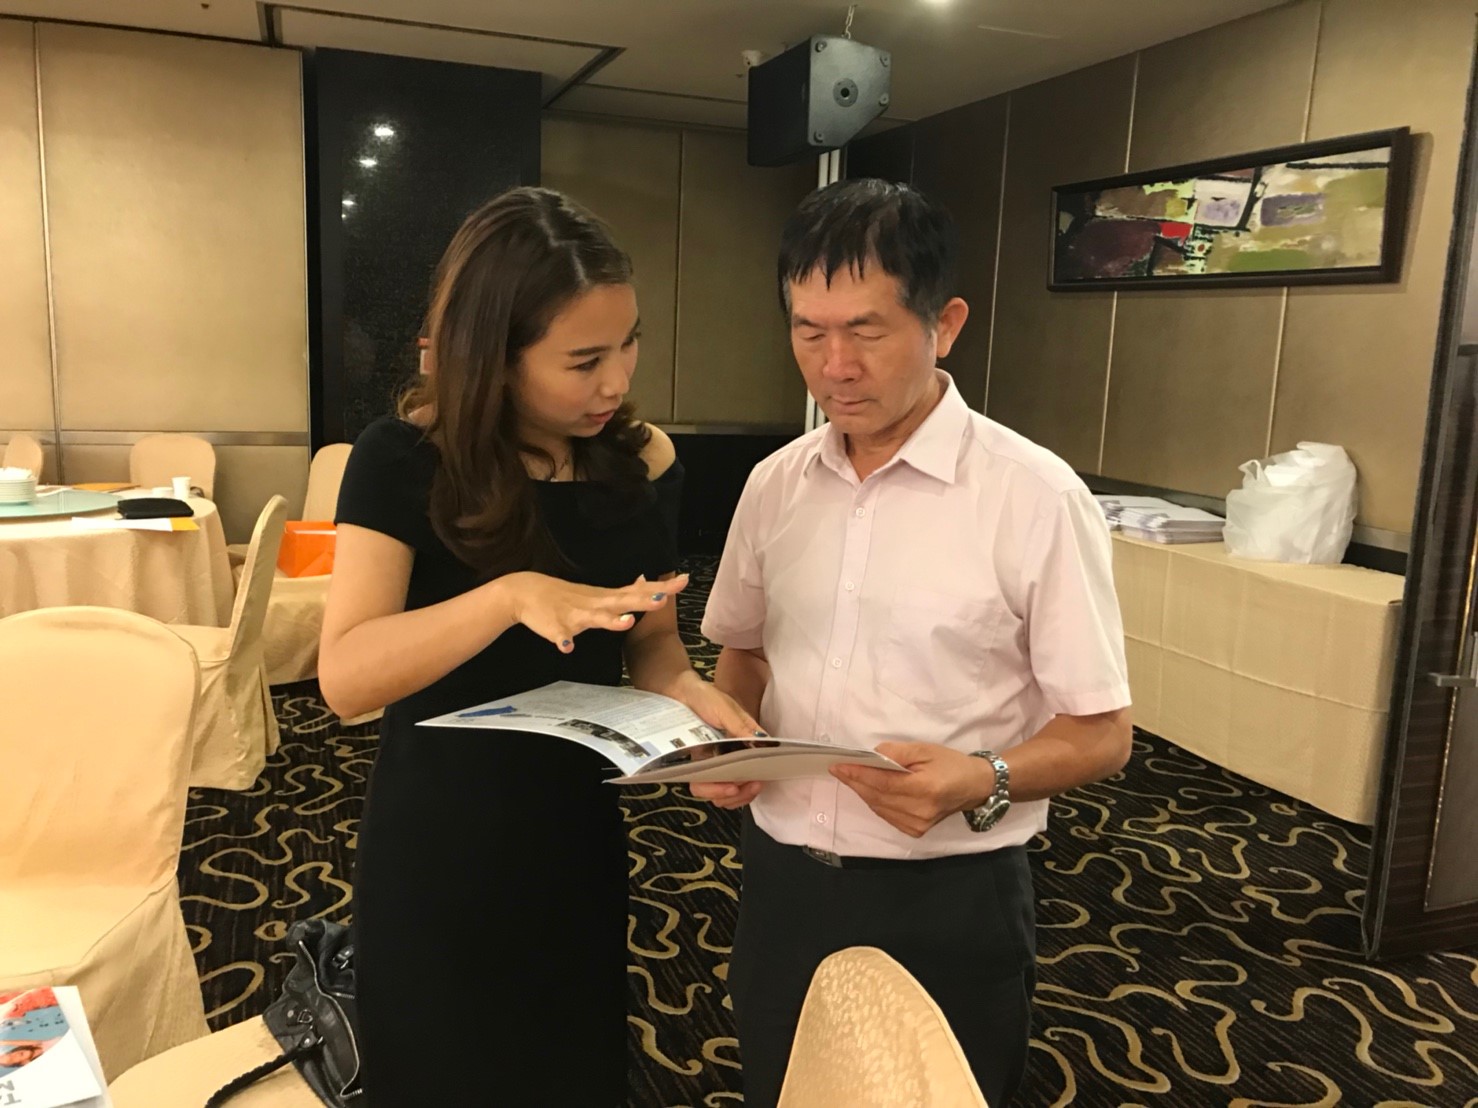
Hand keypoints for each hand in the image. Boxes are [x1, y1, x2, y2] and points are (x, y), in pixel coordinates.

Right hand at [508, 572, 687, 652]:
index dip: (662, 587)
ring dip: (611, 620)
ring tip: (628, 622)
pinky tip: (568, 647)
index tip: (685, 580)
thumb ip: (622, 593)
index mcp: (606, 598)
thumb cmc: (564, 596)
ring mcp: (576, 615)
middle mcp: (595, 603)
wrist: (526, 592)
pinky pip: (561, 635)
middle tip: (666, 597)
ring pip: (596, 618)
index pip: (639, 590)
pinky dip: (563, 640)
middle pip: (624, 601)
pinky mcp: (556, 626)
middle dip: (645, 601)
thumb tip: (647, 584)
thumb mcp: (598, 593)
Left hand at [671, 673, 765, 808]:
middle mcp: (732, 757)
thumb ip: (742, 727)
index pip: (758, 770)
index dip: (757, 782)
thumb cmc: (705, 697)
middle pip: (742, 787)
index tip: (756, 783)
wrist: (678, 693)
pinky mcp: (698, 766)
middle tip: (738, 788)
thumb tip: (764, 743)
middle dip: (743, 794)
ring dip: (726, 796)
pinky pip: (704, 787)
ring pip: (724, 792)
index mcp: (745, 744)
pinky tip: (708, 786)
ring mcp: (715, 764)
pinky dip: (708, 791)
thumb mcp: (726, 708)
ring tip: (727, 788)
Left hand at [829, 742, 994, 837]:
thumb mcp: (924, 749)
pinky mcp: (915, 831)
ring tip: (851, 776)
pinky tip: (869, 790)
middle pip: (877, 797)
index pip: (883, 783)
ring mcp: (917, 825)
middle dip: (855, 782)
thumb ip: (896, 752)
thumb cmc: (949, 763)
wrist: (973, 787)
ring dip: (862, 792)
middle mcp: (920, 811)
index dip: (858, 774)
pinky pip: (886, 815)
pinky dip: (875, 802)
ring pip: (878, 807)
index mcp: (926, 789)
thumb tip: (871, 756)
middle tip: (839, 769)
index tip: (839, 766)